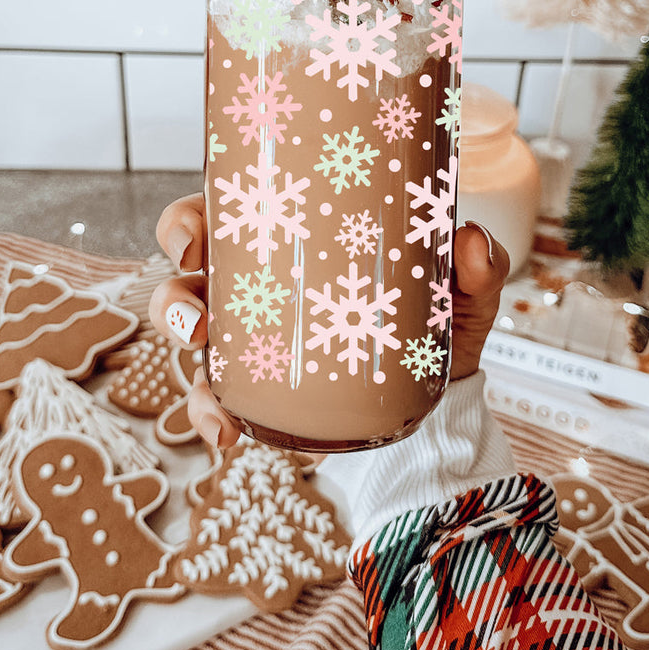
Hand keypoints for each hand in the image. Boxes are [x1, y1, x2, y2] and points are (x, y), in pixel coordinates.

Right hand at [149, 194, 508, 449]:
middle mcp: (258, 288)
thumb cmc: (433, 324)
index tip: (196, 235)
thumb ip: (476, 267)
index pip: (225, 216)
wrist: (437, 402)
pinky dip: (209, 414)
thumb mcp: (460, 294)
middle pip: (187, 272)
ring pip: (187, 331)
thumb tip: (472, 242)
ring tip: (198, 349)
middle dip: (172, 284)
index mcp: (291, 245)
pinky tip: (224, 433)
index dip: (190, 220)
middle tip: (193, 296)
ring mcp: (251, 342)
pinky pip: (215, 400)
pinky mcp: (260, 392)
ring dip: (176, 338)